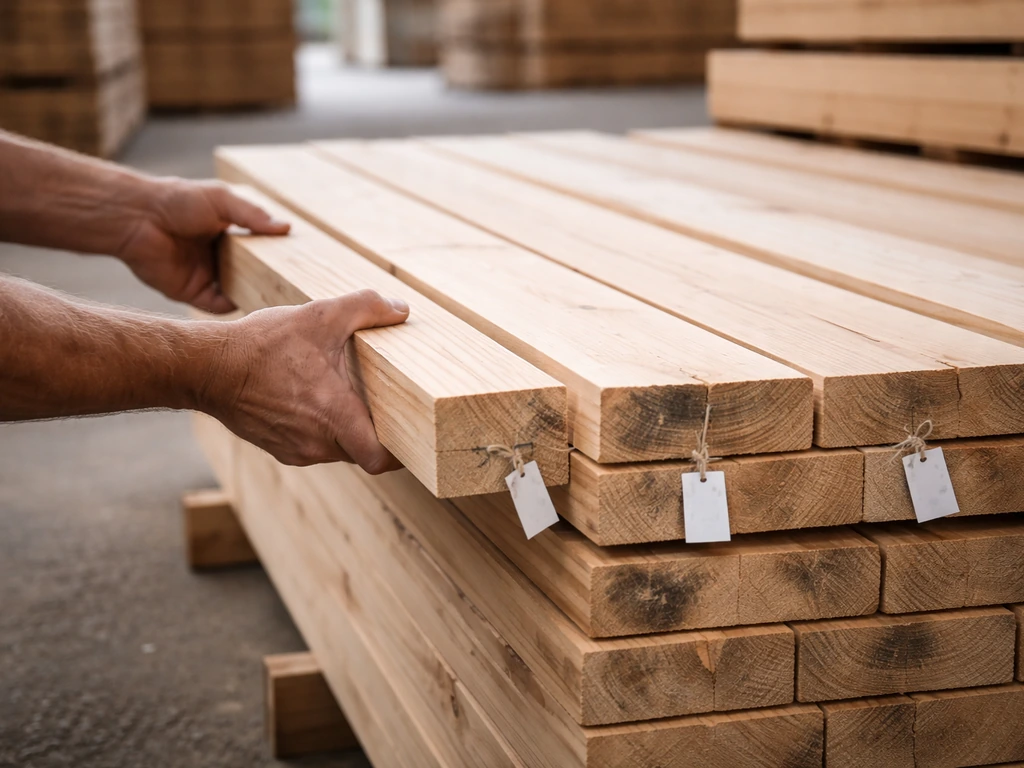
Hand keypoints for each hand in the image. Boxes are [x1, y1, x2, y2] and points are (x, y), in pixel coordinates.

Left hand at [116, 178, 289, 312]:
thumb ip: (253, 215)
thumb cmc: (176, 201)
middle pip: (249, 273)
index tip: (297, 262)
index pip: (256, 249)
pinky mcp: (193, 293)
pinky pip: (219, 306)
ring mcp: (206, 276)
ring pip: (237, 291)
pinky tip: (253, 304)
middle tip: (296, 285)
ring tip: (282, 299)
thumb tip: (286, 227)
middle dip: (268, 279)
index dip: (273, 255)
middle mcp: (217, 257)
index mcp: (225, 234)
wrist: (138, 218)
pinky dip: (235, 307)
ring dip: (254, 295)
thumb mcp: (222, 200)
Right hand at [203, 289, 410, 471]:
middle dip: (375, 430)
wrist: (206, 367)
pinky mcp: (278, 448)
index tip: (414, 435)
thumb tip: (401, 308)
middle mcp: (317, 444)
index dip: (402, 453)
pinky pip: (313, 445)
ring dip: (346, 427)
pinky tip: (315, 398)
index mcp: (334, 417)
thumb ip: (366, 307)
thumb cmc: (261, 345)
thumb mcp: (319, 316)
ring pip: (337, 448)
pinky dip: (321, 427)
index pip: (380, 459)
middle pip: (362, 450)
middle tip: (387, 403)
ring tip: (347, 394)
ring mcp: (295, 450)